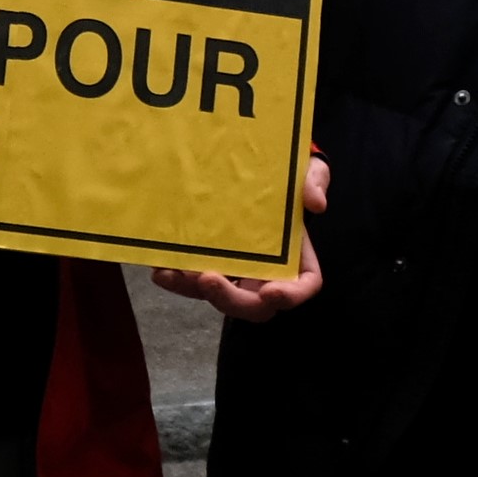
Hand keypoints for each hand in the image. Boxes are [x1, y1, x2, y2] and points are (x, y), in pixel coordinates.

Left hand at [146, 152, 330, 319]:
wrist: (259, 173)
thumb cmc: (289, 178)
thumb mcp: (308, 171)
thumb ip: (315, 181)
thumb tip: (316, 202)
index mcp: (298, 259)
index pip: (303, 287)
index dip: (290, 295)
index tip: (270, 292)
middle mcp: (268, 274)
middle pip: (255, 305)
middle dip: (230, 299)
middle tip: (208, 279)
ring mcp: (238, 274)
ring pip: (219, 297)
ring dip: (194, 291)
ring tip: (174, 273)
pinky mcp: (213, 266)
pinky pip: (195, 282)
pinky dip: (178, 280)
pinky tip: (161, 269)